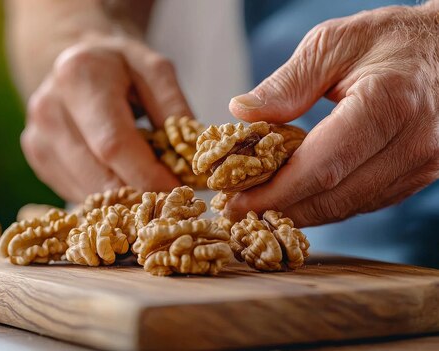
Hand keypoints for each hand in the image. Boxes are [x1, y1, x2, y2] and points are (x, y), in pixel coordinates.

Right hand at [22, 34, 188, 201]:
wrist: (76, 59)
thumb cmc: (120, 66)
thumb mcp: (155, 70)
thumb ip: (175, 110)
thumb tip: (192, 159)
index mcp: (79, 78)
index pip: (114, 144)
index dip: (148, 174)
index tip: (178, 190)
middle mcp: (48, 109)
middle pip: (98, 175)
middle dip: (139, 195)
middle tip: (170, 200)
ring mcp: (37, 137)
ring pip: (85, 192)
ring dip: (123, 202)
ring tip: (149, 190)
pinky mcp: (36, 158)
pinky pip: (75, 193)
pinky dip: (104, 197)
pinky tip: (121, 182)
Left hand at [226, 4, 438, 226]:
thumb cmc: (389, 40)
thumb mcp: (333, 44)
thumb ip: (288, 83)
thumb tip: (241, 114)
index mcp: (388, 104)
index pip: (322, 166)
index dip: (276, 191)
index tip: (235, 201)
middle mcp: (412, 142)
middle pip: (334, 196)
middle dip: (280, 209)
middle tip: (237, 212)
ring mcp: (423, 164)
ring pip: (349, 206)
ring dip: (300, 213)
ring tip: (259, 208)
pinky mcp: (420, 174)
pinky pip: (365, 201)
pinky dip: (326, 205)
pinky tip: (296, 201)